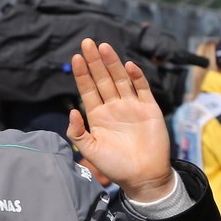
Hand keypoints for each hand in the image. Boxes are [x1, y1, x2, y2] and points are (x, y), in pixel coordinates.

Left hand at [66, 39, 174, 202]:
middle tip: (87, 42)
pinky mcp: (149, 109)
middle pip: (102, 79)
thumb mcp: (90, 151)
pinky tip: (127, 66)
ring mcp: (132, 106)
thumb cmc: (115, 166)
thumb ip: (77, 132)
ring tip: (104, 47)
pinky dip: (136, 77)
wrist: (143, 177)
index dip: (82, 74)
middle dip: (95, 61)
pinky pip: (142, 89)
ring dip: (112, 63)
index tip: (76, 57)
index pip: (88, 89)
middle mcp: (114, 107)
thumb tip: (72, 111)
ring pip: (120, 79)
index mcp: (98, 116)